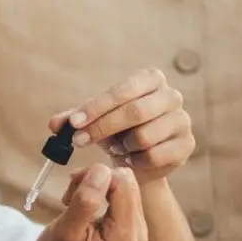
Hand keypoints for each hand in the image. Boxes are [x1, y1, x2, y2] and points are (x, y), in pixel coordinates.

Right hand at [32, 163, 147, 240]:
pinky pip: (122, 190)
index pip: (122, 184)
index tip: (71, 191)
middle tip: (72, 196)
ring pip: (124, 182)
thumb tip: (101, 171)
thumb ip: (85, 201)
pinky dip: (100, 190)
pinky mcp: (132, 223)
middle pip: (126, 181)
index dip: (95, 177)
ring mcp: (138, 227)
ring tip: (75, 201)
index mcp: (126, 236)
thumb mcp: (65, 230)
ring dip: (96, 185)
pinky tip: (84, 203)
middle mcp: (140, 231)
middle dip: (96, 181)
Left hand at [52, 68, 195, 185]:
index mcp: (150, 79)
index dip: (96, 108)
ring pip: (144, 137)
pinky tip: (130, 159)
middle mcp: (171, 95)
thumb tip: (55, 125)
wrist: (139, 160)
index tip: (74, 124)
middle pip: (135, 112)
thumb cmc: (116, 131)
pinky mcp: (186, 145)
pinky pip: (153, 156)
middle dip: (102, 128)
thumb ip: (74, 119)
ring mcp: (182, 120)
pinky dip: (134, 161)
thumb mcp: (94, 120)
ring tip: (116, 147)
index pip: (122, 90)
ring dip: (121, 146)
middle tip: (78, 141)